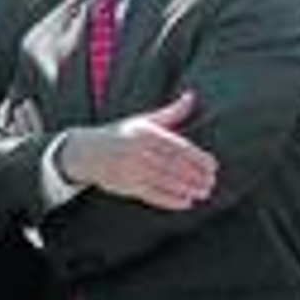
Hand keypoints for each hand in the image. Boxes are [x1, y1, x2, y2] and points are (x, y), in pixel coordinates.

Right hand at [57, 92, 216, 209]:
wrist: (87, 152)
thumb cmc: (120, 134)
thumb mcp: (143, 121)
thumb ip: (171, 113)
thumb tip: (192, 96)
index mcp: (145, 133)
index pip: (178, 147)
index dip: (198, 158)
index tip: (213, 166)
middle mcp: (139, 151)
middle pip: (174, 166)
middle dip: (195, 176)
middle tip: (211, 182)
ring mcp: (132, 170)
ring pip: (166, 182)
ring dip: (187, 189)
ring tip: (203, 192)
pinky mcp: (127, 186)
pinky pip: (153, 195)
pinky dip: (171, 200)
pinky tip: (186, 202)